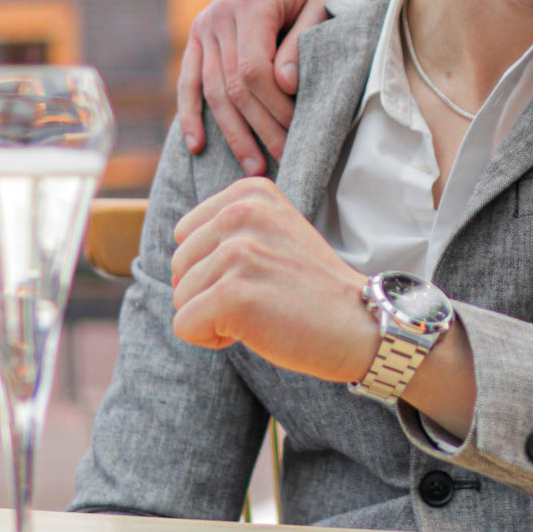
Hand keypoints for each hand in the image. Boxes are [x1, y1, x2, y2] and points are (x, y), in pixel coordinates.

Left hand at [171, 178, 377, 381]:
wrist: (358, 324)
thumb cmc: (312, 289)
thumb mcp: (274, 235)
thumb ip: (228, 232)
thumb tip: (174, 267)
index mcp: (250, 193)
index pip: (186, 234)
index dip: (215, 265)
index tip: (262, 272)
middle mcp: (241, 214)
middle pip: (178, 266)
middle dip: (210, 291)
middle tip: (265, 295)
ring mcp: (237, 252)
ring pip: (180, 297)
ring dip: (214, 316)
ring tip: (264, 310)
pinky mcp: (232, 294)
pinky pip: (185, 326)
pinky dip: (213, 339)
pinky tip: (255, 330)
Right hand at [177, 0, 386, 173]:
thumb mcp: (324, 5)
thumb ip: (302, 45)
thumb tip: (284, 85)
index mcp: (250, 3)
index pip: (253, 69)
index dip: (274, 106)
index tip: (299, 129)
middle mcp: (219, 14)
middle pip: (231, 85)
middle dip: (258, 127)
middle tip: (284, 159)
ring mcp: (205, 26)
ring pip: (211, 90)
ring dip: (231, 132)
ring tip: (254, 167)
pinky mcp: (200, 36)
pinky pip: (189, 81)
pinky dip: (190, 114)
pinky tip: (197, 146)